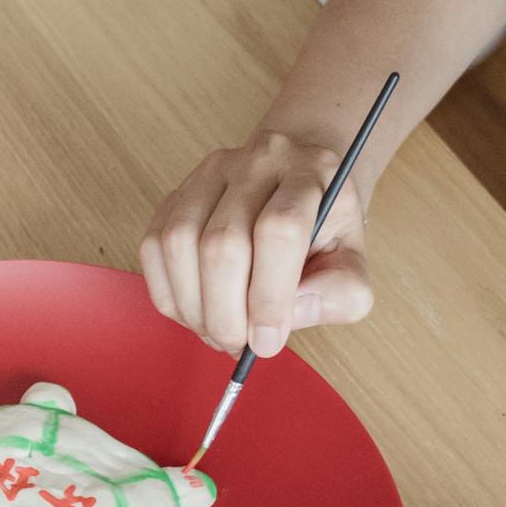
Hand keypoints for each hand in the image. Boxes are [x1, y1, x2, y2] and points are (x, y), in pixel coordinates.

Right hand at [140, 132, 374, 356]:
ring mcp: (209, 175)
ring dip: (193, 306)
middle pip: (222, 244)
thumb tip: (288, 316)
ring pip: (179, 245)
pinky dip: (170, 294)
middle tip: (237, 344)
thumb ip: (339, 294)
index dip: (269, 297)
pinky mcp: (176, 195)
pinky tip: (195, 309)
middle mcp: (258, 162)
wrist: (295, 182)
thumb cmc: (323, 227)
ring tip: (216, 330)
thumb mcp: (352, 261)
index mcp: (311, 173)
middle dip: (225, 312)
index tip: (267, 342)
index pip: (280, 231)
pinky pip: (153, 248)